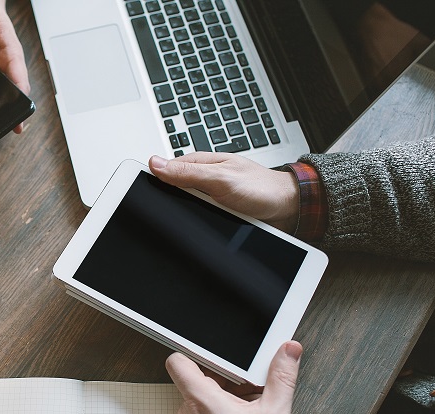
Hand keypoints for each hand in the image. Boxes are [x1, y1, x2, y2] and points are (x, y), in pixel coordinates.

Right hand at [149, 153, 298, 232]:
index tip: (147, 196)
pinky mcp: (215, 209)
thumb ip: (187, 173)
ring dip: (187, 216)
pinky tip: (203, 228)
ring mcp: (208, 194)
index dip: (153, 183)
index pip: (163, 171)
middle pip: (172, 191)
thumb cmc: (260, 188)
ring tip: (197, 221)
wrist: (287, 207)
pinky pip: (198, 218)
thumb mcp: (219, 179)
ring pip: (184, 207)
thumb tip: (155, 164)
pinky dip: (199, 223)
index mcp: (198, 164)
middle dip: (171, 204)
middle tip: (181, 213)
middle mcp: (201, 177)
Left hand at [166, 341, 302, 413]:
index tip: (210, 351)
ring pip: (202, 397)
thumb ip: (282, 378)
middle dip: (224, 378)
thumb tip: (288, 352)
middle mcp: (190, 413)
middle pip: (197, 378)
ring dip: (224, 396)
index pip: (178, 361)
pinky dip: (221, 413)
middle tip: (247, 384)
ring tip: (249, 406)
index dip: (191, 351)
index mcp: (203, 401)